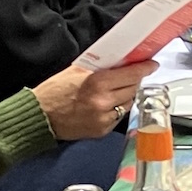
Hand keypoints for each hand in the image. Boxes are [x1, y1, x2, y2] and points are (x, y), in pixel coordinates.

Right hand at [34, 61, 156, 140]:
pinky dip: (116, 110)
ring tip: (113, 92)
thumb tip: (120, 60)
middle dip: (133, 81)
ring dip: (125, 96)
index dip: (144, 68)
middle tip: (129, 76)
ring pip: (128, 103)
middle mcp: (104, 102)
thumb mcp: (76, 71)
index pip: (131, 75)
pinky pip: (118, 117)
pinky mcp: (102, 130)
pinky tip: (104, 106)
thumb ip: (100, 66)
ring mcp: (104, 118)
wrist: (39, 117)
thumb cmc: (54, 91)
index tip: (152, 65)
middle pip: (132, 88)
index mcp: (98, 83)